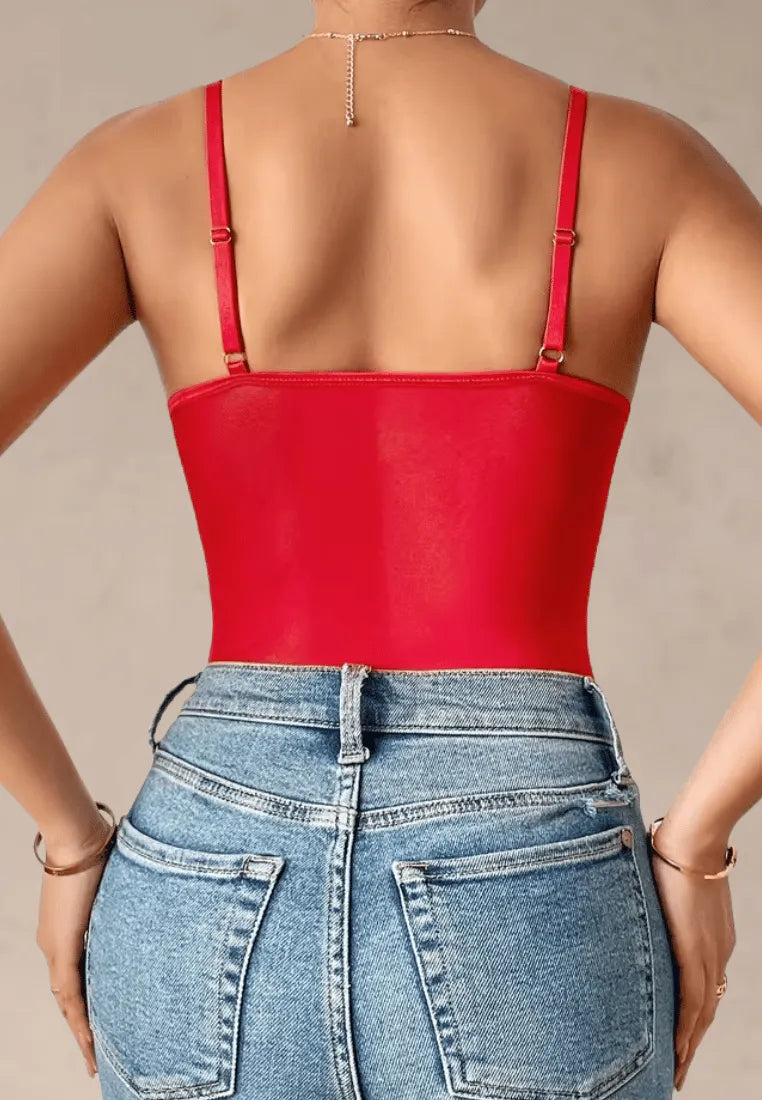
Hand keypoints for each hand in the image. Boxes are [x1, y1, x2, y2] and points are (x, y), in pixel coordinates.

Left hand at [35, 818, 113, 1078]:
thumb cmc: (102, 850)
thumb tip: (158, 899)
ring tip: (94, 1056)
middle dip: (83, 1026)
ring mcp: (56, 947)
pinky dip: (79, 1017)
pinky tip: (88, 1035)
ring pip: (67, 1000)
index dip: (87, 1003)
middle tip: (95, 1056)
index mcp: (69, 932)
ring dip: (81, 1029)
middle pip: (70, 996)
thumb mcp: (118, 886)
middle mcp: (57, 944)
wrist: (80, 837)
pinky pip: (70, 993)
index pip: (77, 977)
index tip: (99, 1024)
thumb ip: (128, 904)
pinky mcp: (61, 947)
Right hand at [648, 829, 735, 1090]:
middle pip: (707, 1009)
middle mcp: (716, 953)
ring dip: (689, 1044)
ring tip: (677, 1070)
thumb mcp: (668, 887)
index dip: (695, 1017)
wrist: (691, 838)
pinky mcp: (693, 950)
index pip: (705, 988)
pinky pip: (693, 1000)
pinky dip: (687, 1028)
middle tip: (678, 1069)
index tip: (683, 1038)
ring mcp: (708, 953)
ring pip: (702, 1012)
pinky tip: (680, 1048)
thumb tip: (633, 902)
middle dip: (692, 1041)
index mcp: (713, 939)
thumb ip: (658, 906)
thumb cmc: (674, 852)